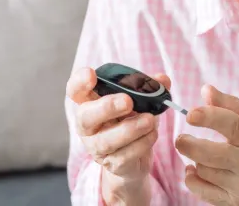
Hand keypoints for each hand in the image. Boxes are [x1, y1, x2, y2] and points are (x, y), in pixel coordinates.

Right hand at [66, 67, 169, 182]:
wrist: (136, 157)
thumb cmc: (132, 120)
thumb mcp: (140, 101)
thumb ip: (150, 88)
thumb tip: (163, 79)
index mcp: (90, 103)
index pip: (75, 91)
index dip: (79, 82)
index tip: (91, 74)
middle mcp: (88, 126)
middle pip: (86, 117)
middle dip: (106, 107)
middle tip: (127, 101)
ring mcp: (96, 147)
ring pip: (106, 140)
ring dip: (130, 129)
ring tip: (150, 120)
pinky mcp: (112, 164)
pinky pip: (124, 156)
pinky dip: (141, 144)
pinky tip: (152, 134)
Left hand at [174, 85, 238, 205]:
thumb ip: (231, 104)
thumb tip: (205, 91)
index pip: (230, 126)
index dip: (207, 117)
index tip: (191, 114)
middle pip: (208, 154)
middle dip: (187, 144)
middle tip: (181, 137)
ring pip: (203, 170)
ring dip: (196, 159)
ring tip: (200, 151)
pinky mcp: (238, 202)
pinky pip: (203, 191)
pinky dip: (193, 179)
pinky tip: (194, 168)